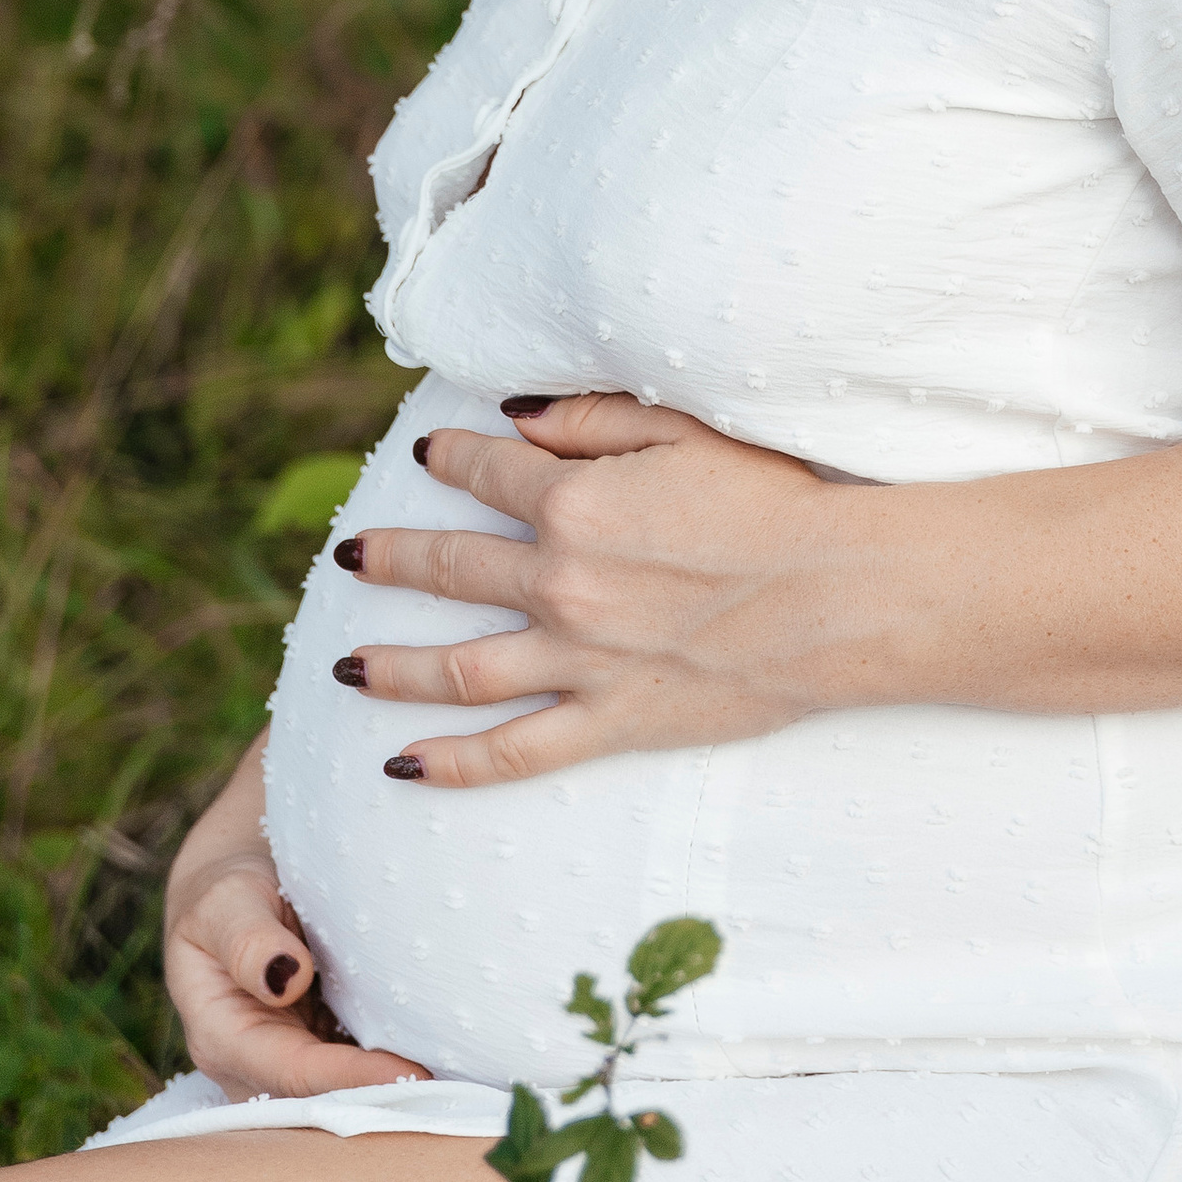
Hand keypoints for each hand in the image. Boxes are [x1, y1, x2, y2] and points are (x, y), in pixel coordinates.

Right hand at [162, 743, 427, 1095]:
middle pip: (320, 1099)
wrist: (231, 900)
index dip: (350, 1077)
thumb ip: (248, 940)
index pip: (294, 1071)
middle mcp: (253, 1068)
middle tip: (448, 1093)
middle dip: (379, 1100)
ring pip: (339, 1096)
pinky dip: (391, 1074)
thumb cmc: (227, 897)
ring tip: (453, 1087)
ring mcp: (285, 1065)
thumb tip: (286, 976)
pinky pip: (352, 1073)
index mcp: (222, 1038)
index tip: (408, 1074)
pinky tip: (440, 1067)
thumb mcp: (225, 903)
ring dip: (390, 1096)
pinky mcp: (316, 1052)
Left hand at [327, 392, 881, 790]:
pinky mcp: (612, 722)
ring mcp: (580, 661)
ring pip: (458, 670)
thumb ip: (590, 419)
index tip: (431, 453)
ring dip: (392, 666)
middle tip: (348, 557)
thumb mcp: (682, 429)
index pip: (487, 471)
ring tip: (343, 665)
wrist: (838, 593)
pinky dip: (452, 765)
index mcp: (575, 503)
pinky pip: (514, 752)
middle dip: (390, 559)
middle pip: (450, 568)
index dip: (453, 457)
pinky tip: (403, 765)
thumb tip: (514, 416)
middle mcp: (561, 583)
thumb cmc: (774, 498)